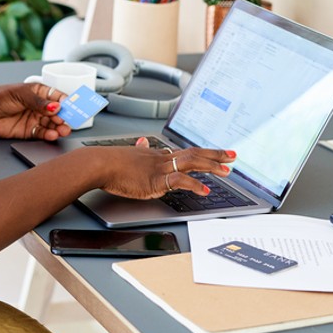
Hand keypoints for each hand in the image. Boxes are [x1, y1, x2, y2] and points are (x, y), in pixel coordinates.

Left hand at [0, 82, 71, 140]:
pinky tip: (52, 135)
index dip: (66, 102)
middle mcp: (37, 106)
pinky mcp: (27, 131)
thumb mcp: (20, 95)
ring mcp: (33, 118)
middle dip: (65, 116)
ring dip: (58, 127)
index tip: (74, 107)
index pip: (56, 96)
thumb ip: (39, 102)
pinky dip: (48, 135)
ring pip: (51, 124)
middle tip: (69, 121)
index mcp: (37, 92)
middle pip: (57, 112)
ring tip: (63, 130)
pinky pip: (41, 134)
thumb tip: (56, 105)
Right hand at [84, 139, 236, 198]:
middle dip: (215, 155)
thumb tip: (143, 142)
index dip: (205, 152)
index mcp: (158, 155)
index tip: (218, 152)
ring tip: (226, 170)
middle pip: (194, 153)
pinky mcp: (155, 181)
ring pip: (191, 163)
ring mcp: (160, 169)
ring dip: (211, 166)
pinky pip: (180, 181)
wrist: (99, 164)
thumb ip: (140, 150)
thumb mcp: (130, 154)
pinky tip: (205, 190)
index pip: (187, 151)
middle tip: (233, 155)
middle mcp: (163, 159)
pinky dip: (195, 185)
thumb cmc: (111, 162)